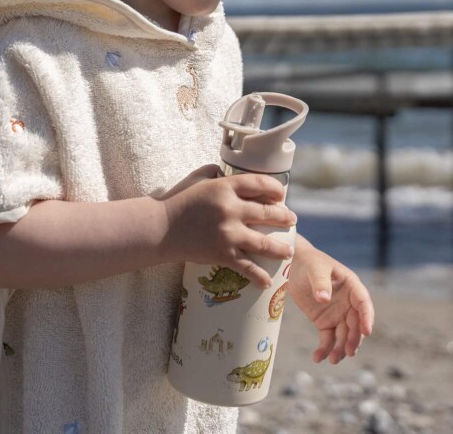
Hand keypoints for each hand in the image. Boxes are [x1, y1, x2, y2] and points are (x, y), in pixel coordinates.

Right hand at [159, 164, 296, 288]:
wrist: (160, 229)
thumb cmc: (176, 202)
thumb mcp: (196, 180)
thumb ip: (213, 173)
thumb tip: (223, 170)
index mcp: (225, 187)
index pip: (259, 184)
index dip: (275, 189)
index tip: (281, 194)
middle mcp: (231, 209)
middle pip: (268, 213)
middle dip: (284, 217)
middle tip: (292, 220)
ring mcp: (228, 233)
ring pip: (263, 242)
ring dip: (280, 248)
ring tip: (289, 252)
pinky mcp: (222, 253)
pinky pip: (246, 266)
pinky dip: (258, 275)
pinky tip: (267, 281)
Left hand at [286, 236, 374, 363]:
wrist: (294, 266)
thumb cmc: (309, 263)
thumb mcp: (315, 269)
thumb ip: (320, 283)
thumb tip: (324, 299)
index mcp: (352, 286)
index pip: (363, 303)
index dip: (367, 317)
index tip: (367, 331)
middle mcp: (348, 303)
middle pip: (355, 324)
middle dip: (353, 338)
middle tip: (348, 351)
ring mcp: (338, 314)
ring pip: (343, 335)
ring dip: (341, 349)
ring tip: (333, 360)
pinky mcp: (325, 322)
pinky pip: (328, 339)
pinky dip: (325, 349)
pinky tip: (318, 358)